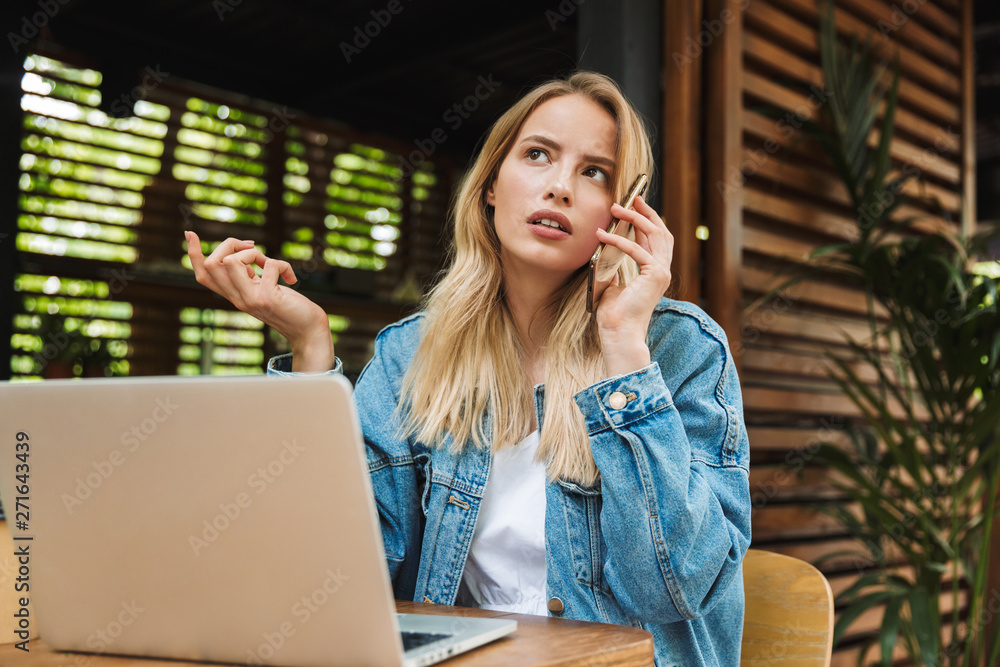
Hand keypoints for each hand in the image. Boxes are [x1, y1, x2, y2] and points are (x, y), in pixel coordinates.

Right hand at [185, 231, 334, 372]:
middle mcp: (236, 299)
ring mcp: (250, 300)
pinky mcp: (267, 299)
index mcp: (233, 295)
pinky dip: (282, 265)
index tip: (190, 234)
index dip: (194, 254)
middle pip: (212, 263)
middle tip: (252, 248)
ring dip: (253, 253)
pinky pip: (269, 266)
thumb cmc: (289, 306)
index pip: (203, 275)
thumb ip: (248, 275)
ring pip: (231, 262)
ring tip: (270, 263)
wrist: (307, 331)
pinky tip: (290, 278)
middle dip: (230, 243)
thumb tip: (242, 251)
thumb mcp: (262, 288)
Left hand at [593, 195, 673, 375]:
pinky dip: (618, 240)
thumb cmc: (614, 314)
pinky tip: (603, 234)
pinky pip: (636, 250)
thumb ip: (615, 268)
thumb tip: (607, 252)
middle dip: (646, 212)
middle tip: (631, 198)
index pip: (656, 239)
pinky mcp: (655, 275)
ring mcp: (661, 272)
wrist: (619, 333)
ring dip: (634, 218)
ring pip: (654, 234)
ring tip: (617, 208)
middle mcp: (663, 270)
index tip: (635, 205)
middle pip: (661, 231)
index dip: (647, 220)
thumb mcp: (613, 284)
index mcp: (655, 272)